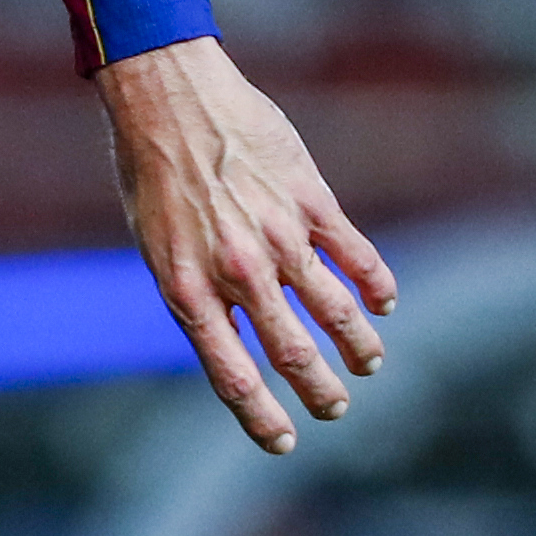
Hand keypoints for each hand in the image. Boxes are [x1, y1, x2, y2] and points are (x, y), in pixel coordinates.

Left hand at [99, 35, 391, 456]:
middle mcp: (237, 271)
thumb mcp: (157, 245)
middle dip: (321, 392)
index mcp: (188, 289)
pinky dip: (375, 285)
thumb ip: (198, 296)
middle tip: (337, 408)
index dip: (260, 417)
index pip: (232, 375)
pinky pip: (355, 255)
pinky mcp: (309, 200)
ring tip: (369, 364)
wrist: (168, 92)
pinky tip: (384, 303)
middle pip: (294, 354)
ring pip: (335, 312)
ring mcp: (278, 235)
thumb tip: (237, 346)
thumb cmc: (151, 170)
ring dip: (358, 347)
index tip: (284, 443)